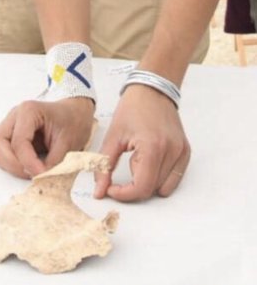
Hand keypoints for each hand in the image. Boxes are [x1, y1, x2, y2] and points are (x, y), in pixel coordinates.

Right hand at [0, 96, 94, 178]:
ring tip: (31, 170)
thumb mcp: (68, 142)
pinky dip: (12, 163)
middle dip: (12, 163)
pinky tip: (29, 166)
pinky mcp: (11, 135)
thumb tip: (40, 177)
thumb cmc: (73, 122)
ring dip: (11, 164)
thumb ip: (53, 161)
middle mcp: (14, 116)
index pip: (18, 141)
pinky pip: (3, 152)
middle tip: (31, 173)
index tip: (41, 174)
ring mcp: (11, 125)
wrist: (75, 114)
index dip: (28, 162)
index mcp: (29, 111)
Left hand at [93, 84, 189, 200]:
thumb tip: (99, 192)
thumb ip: (104, 166)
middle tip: (118, 178)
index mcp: (152, 147)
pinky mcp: (185, 152)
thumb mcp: (113, 136)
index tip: (111, 189)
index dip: (124, 194)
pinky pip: (174, 179)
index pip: (141, 188)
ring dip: (147, 184)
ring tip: (135, 166)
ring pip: (163, 188)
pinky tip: (147, 165)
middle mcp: (171, 152)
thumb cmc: (132, 108)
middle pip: (151, 190)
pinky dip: (160, 179)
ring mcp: (181, 152)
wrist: (152, 89)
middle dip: (132, 189)